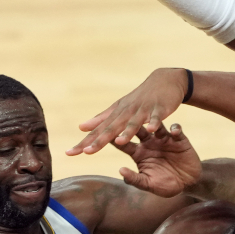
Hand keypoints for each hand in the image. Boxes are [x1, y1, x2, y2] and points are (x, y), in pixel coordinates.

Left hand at [67, 68, 188, 155]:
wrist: (164, 80)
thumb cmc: (139, 98)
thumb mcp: (118, 108)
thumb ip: (101, 120)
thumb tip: (81, 128)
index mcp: (116, 114)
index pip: (97, 131)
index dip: (84, 142)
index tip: (70, 153)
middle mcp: (127, 112)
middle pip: (112, 128)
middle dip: (99, 140)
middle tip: (86, 152)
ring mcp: (143, 110)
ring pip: (134, 122)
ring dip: (127, 131)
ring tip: (119, 141)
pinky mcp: (159, 109)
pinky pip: (157, 118)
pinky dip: (155, 123)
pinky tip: (153, 130)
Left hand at [111, 124, 202, 197]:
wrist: (187, 183)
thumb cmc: (165, 185)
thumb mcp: (148, 184)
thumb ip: (134, 179)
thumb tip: (121, 170)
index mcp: (138, 153)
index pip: (124, 143)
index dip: (115, 139)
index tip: (105, 134)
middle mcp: (149, 143)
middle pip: (138, 130)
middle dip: (132, 125)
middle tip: (126, 118)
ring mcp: (163, 139)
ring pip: (156, 126)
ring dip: (154, 124)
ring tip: (152, 125)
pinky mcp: (178, 139)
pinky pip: (176, 129)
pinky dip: (175, 128)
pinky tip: (174, 131)